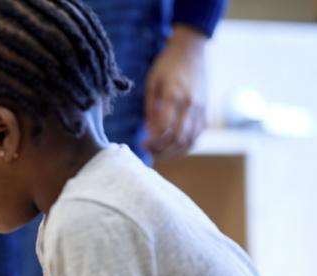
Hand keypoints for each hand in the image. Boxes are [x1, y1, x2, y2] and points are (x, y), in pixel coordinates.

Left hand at [144, 25, 208, 159]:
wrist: (191, 50)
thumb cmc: (167, 65)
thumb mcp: (151, 83)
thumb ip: (150, 109)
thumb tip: (149, 132)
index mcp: (174, 96)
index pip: (164, 129)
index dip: (153, 142)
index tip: (142, 144)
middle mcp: (190, 105)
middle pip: (178, 140)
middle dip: (162, 152)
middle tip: (150, 152)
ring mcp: (201, 108)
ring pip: (191, 141)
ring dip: (174, 152)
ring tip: (160, 152)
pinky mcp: (206, 110)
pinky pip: (198, 135)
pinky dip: (186, 145)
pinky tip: (173, 145)